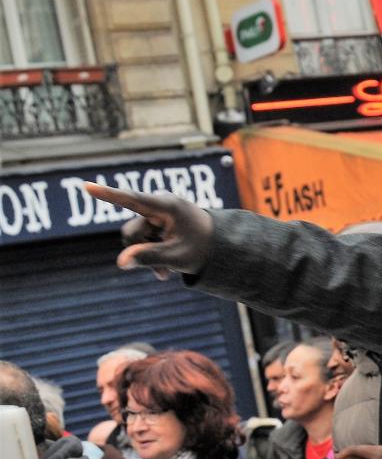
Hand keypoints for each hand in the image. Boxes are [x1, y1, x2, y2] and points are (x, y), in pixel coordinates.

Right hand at [85, 183, 214, 279]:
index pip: (132, 200)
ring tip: (166, 271)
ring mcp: (155, 211)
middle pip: (132, 231)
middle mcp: (159, 204)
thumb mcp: (177, 257)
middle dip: (142, 252)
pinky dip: (149, 252)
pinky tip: (164, 268)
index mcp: (168, 206)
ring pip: (134, 237)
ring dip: (146, 255)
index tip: (86, 186)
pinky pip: (140, 238)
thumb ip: (149, 257)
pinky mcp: (154, 218)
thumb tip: (121, 262)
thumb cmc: (202, 248)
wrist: (219, 245)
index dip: (108, 195)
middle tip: (162, 272)